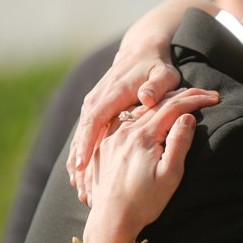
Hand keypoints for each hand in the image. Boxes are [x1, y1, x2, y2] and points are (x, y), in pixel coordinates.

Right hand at [66, 36, 182, 184]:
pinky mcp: (95, 110)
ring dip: (79, 163)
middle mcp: (98, 99)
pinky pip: (84, 135)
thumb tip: (146, 98)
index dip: (87, 142)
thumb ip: (156, 86)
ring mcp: (94, 105)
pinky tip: (80, 177)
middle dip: (80, 162)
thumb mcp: (163, 74)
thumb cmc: (157, 67)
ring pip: (81, 136)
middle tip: (82, 190)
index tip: (82, 165)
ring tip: (81, 191)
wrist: (141, 51)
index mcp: (113, 93)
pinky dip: (81, 154)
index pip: (95, 119)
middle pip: (83, 133)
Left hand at [82, 88, 218, 242]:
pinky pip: (124, 119)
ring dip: (162, 102)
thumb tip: (187, 117)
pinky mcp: (103, 145)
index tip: (214, 98)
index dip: (195, 100)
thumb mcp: (170, 176)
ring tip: (181, 100)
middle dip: (182, 97)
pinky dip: (142, 112)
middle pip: (157, 104)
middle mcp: (125, 131)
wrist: (111, 220)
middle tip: (203, 95)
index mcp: (143, 136)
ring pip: (140, 109)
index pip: (174, 107)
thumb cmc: (144, 203)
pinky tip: (150, 113)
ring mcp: (111, 137)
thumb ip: (179, 143)